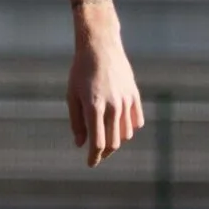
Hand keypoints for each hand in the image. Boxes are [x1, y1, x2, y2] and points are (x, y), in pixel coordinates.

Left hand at [68, 15, 143, 167]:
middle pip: (113, 143)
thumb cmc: (81, 71)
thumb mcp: (72, 95)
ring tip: (106, 137)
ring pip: (126, 134)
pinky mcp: (134, 95)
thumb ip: (77, 122)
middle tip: (97, 154)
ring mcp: (126, 101)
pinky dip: (129, 128)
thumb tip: (80, 144)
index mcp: (94, 107)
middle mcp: (112, 106)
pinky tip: (119, 126)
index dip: (94, 157)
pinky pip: (136, 121)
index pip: (97, 143)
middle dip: (104, 152)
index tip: (90, 163)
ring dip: (116, 140)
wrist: (100, 46)